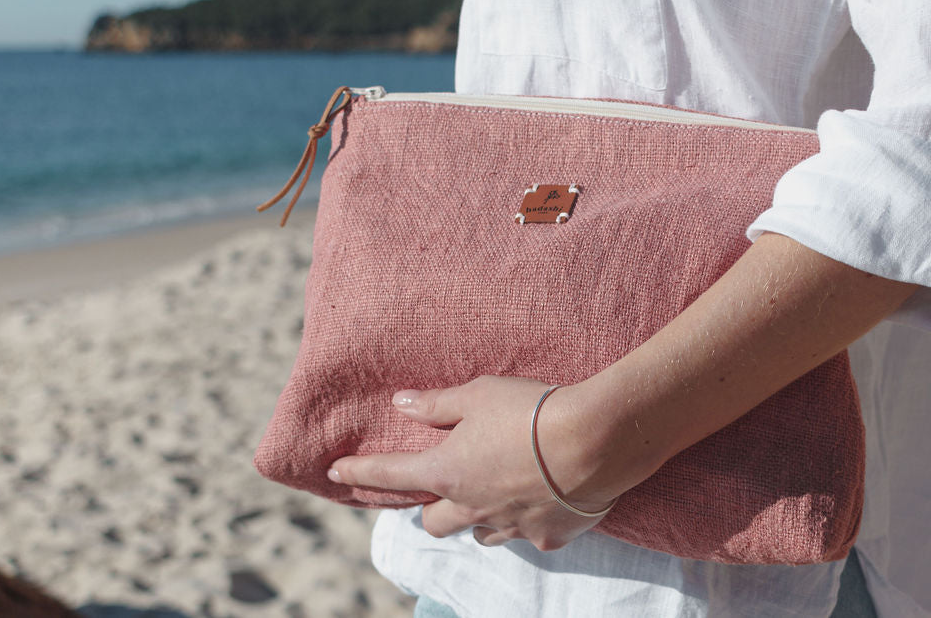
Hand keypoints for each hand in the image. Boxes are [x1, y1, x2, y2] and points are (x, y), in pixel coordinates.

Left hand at [327, 376, 619, 550]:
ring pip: (479, 533)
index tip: (335, 474)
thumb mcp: (478, 394)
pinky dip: (524, 521)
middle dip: (429, 509)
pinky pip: (526, 535)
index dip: (359, 473)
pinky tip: (540, 501)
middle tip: (440, 488)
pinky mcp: (547, 536)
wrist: (594, 440)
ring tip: (491, 494)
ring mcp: (510, 526)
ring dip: (476, 517)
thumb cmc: (531, 409)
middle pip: (434, 523)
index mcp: (447, 471)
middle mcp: (472, 506)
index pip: (389, 474)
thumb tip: (400, 403)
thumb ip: (437, 404)